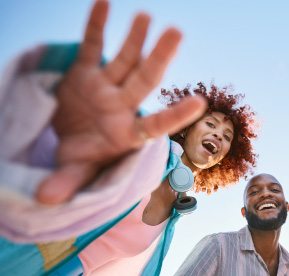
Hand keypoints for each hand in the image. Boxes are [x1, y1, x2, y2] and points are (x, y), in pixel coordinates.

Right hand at [36, 0, 205, 204]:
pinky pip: (91, 45)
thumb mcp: (75, 171)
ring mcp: (105, 87)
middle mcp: (121, 106)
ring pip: (124, 59)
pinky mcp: (85, 73)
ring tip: (146, 16)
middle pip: (145, 79)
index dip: (176, 114)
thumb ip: (67, 182)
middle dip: (160, 57)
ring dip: (134, 38)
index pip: (156, 123)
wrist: (67, 139)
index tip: (201, 102)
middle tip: (176, 32)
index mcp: (127, 134)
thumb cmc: (82, 158)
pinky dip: (96, 25)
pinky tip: (105, 2)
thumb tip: (44, 200)